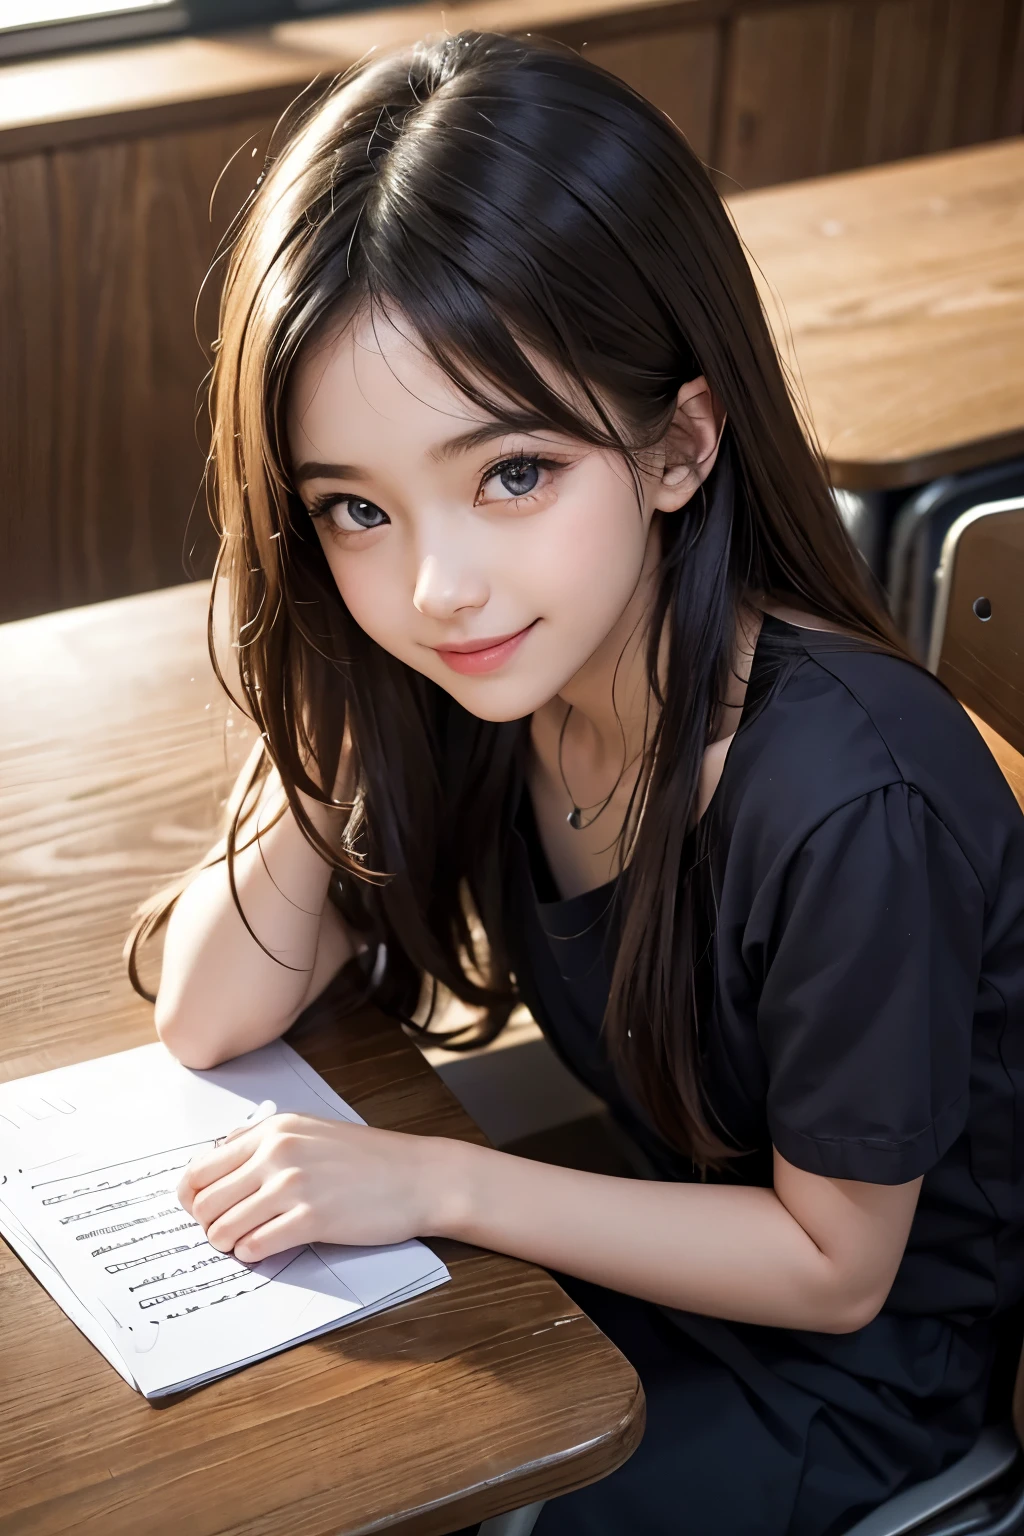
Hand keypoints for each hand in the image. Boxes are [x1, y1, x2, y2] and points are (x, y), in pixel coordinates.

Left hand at [176, 1113, 443, 1261]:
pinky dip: (252, 1254)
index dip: (192, 1197)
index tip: (200, 1211)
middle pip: (204, 1201)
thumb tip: (214, 1163)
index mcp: (275, 1129)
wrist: (419, 1176)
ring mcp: (294, 1185)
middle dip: (207, 1224)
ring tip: (244, 1243)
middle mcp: (279, 1152)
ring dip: (227, 1243)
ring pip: (223, 1228)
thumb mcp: (311, 1131)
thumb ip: (263, 1142)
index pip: (201, 1167)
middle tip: (224, 1233)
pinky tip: (267, 1249)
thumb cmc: (368, 1159)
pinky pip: (255, 1246)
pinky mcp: (312, 1219)